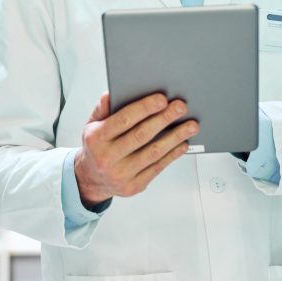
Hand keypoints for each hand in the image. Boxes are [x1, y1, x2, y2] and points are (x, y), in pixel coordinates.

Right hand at [74, 92, 197, 207]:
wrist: (91, 180)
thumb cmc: (96, 148)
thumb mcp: (91, 125)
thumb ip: (102, 109)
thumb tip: (110, 94)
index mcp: (96, 139)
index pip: (123, 120)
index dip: (145, 108)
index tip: (162, 99)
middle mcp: (107, 157)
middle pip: (142, 135)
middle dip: (164, 119)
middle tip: (180, 107)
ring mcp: (121, 174)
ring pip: (154, 152)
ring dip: (175, 137)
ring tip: (190, 125)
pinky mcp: (134, 186)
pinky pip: (158, 167)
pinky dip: (172, 154)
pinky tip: (182, 143)